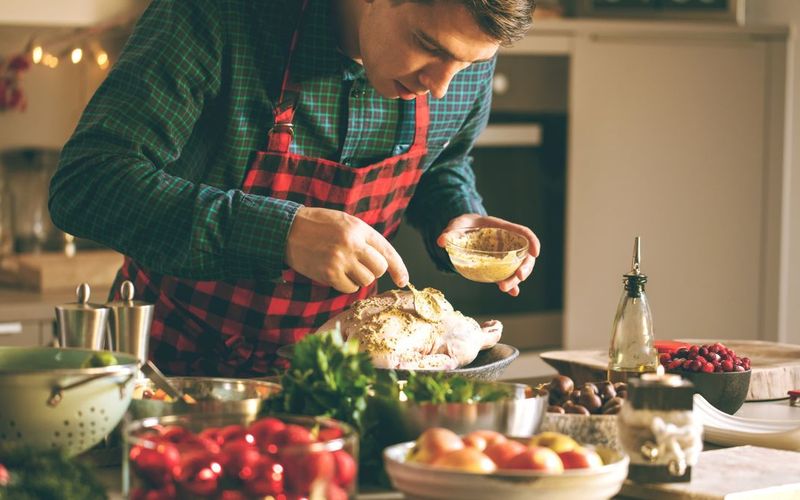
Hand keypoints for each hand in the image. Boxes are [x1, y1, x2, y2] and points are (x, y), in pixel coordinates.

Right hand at [285, 207, 408, 292]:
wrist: (287, 230)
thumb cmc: (318, 226)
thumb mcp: (345, 222)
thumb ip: (364, 238)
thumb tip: (383, 263)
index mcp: (359, 228)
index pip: (387, 251)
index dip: (399, 268)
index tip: (403, 280)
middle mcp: (353, 243)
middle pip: (379, 269)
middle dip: (372, 271)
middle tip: (358, 265)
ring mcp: (341, 259)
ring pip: (366, 280)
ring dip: (358, 278)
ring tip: (343, 266)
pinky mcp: (329, 273)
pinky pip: (349, 287)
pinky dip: (345, 284)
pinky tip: (334, 273)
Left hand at [437, 214, 539, 296]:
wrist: (463, 231)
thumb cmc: (464, 225)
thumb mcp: (457, 224)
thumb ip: (451, 231)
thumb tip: (441, 241)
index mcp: (503, 228)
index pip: (523, 233)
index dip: (532, 241)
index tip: (536, 253)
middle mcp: (508, 243)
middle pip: (525, 255)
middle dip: (525, 268)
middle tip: (517, 277)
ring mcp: (504, 256)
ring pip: (518, 268)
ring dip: (515, 280)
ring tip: (504, 288)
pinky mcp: (498, 266)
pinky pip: (508, 276)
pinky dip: (512, 285)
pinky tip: (512, 293)